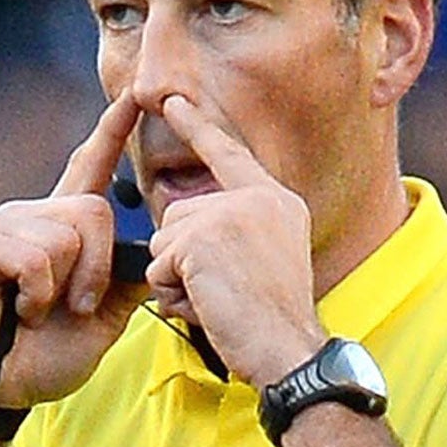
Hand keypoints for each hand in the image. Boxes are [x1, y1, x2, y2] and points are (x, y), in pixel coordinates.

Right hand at [0, 92, 147, 407]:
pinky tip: (17, 309)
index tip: (137, 95)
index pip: (89, 170)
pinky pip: (38, 255)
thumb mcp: (102, 317)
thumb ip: (127, 277)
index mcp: (57, 228)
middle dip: (96, 269)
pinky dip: (37, 293)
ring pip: (69, 232)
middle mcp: (28, 215)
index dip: (113, 132)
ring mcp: (0, 225)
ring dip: (66, 286)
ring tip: (37, 311)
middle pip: (93, 210)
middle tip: (70, 308)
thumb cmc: (42, 358)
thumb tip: (158, 248)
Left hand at [144, 95, 324, 386]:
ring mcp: (230, 213)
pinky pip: (158, 264)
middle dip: (182, 261)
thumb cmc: (270, 320)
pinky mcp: (203, 237)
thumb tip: (178, 221)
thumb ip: (229, 232)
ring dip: (177, 279)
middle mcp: (256, 198)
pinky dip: (174, 293)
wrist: (288, 347)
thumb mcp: (261, 259)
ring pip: (164, 241)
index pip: (228, 154)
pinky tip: (210, 304)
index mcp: (274, 200)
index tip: (171, 99)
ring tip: (219, 297)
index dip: (197, 127)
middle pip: (178, 216)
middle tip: (225, 290)